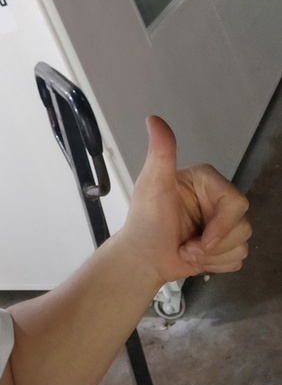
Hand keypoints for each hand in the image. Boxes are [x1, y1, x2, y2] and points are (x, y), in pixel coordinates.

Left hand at [120, 115, 250, 285]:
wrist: (143, 258)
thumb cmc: (145, 221)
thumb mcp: (151, 185)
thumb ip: (160, 153)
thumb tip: (153, 119)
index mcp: (204, 180)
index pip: (235, 201)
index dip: (222, 225)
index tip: (202, 239)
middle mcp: (216, 198)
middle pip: (242, 225)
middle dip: (214, 245)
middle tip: (188, 246)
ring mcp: (222, 222)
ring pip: (242, 243)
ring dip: (213, 257)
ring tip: (187, 250)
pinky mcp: (224, 243)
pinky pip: (237, 257)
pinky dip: (216, 265)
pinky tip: (195, 257)